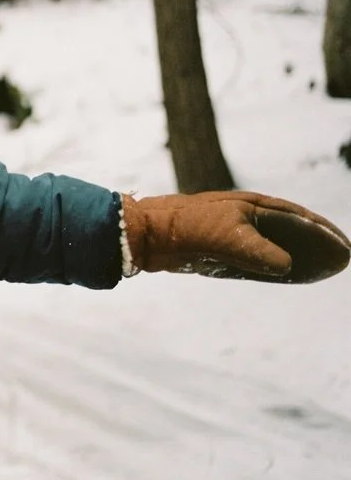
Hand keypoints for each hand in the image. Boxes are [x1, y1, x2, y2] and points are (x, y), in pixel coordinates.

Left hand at [122, 191, 350, 282]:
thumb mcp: (228, 236)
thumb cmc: (187, 225)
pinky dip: (276, 267)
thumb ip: (260, 251)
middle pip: (290, 230)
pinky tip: (289, 276)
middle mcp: (246, 217)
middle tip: (342, 259)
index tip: (343, 244)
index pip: (296, 216)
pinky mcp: (223, 250)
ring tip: (324, 269)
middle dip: (317, 243)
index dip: (321, 230)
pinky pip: (259, 259)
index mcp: (250, 204)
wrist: (148, 232)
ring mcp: (234, 233)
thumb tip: (287, 266)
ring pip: (276, 246)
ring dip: (300, 256)